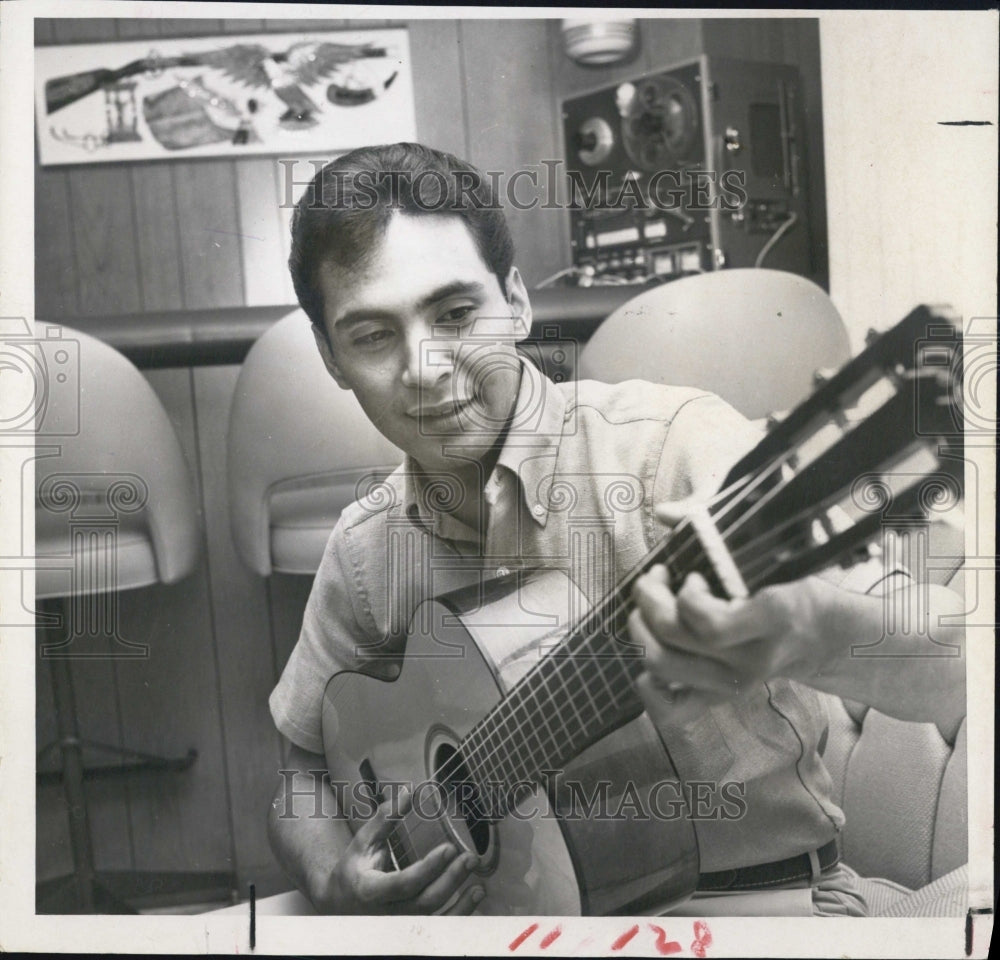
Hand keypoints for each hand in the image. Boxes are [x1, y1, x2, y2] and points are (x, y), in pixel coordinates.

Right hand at [308, 787, 484, 914]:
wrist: (339, 905)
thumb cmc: (353, 870)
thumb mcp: (362, 842)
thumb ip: (385, 818)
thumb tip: (408, 792)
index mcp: (370, 890)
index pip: (403, 883)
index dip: (428, 868)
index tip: (448, 848)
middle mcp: (385, 914)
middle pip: (423, 902)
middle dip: (450, 880)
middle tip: (469, 858)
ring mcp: (399, 925)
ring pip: (434, 919)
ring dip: (460, 903)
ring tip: (478, 882)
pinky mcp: (409, 930)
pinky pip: (438, 928)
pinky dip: (459, 914)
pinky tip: (474, 896)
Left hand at [628, 506, 832, 721]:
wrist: (819, 635)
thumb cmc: (790, 583)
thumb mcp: (768, 551)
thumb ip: (714, 525)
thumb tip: (663, 512)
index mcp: (769, 620)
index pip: (710, 625)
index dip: (686, 596)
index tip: (692, 575)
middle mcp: (750, 660)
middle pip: (673, 641)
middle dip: (648, 600)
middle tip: (655, 578)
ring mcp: (733, 685)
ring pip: (661, 667)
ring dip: (640, 628)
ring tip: (648, 605)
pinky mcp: (718, 699)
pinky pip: (670, 709)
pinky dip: (648, 685)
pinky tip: (649, 651)